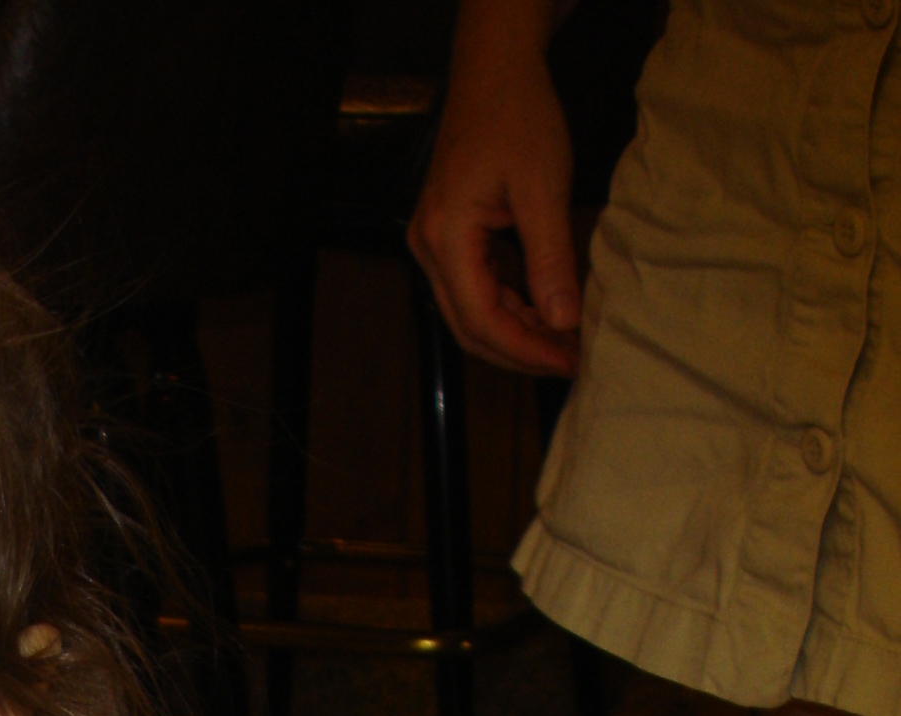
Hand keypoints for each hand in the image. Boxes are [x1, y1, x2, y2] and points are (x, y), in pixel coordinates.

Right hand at [406, 42, 580, 374]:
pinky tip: (542, 311)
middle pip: (470, 327)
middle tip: (569, 360)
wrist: (494, 71)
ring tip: (561, 341)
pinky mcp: (448, 237)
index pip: (481, 320)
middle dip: (520, 351)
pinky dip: (510, 306)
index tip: (568, 359)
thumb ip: (550, 259)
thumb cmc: (516, 116)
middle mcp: (429, 248)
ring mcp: (434, 244)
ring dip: (516, 332)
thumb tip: (563, 320)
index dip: (526, 349)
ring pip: (471, 313)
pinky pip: (475, 288)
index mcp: (446, 238)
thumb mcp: (543, 188)